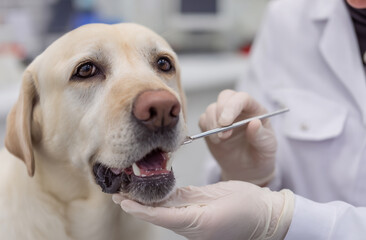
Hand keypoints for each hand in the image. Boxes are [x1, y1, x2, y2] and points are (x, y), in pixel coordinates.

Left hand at [113, 181, 293, 239]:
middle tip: (117, 193)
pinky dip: (160, 201)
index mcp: (198, 223)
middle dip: (136, 205)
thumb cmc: (249, 209)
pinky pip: (175, 208)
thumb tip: (164, 195)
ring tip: (127, 190)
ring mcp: (195, 221)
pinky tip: (150, 191)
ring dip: (145, 203)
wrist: (266, 217)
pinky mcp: (198, 213)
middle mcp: (192, 226)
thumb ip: (190, 197)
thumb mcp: (219, 198)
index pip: (162, 216)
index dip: (140, 209)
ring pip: (164, 212)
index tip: (123, 201)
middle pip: (158, 215)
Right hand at [199, 89, 276, 184]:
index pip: (242, 98)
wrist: (248, 168)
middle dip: (219, 113)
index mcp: (255, 109)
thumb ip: (261, 136)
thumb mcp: (267, 147)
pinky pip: (203, 120)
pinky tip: (215, 140)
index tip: (226, 123)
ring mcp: (224, 116)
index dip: (232, 106)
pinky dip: (206, 129)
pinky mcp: (211, 125)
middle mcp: (238, 109)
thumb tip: (254, 123)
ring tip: (220, 140)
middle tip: (222, 133)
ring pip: (211, 109)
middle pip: (225, 97)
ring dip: (212, 123)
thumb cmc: (261, 154)